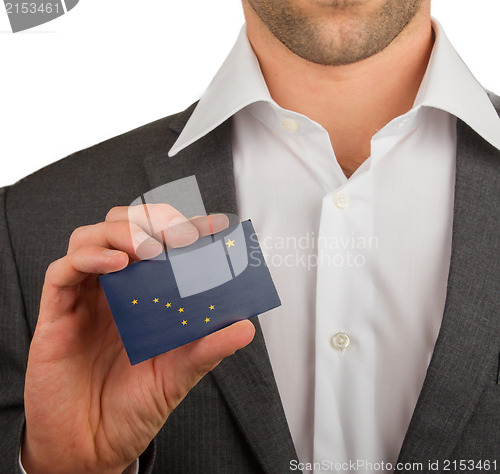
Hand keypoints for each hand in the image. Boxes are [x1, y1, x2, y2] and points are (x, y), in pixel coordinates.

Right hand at [22, 205, 254, 473]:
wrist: (92, 446)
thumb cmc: (133, 406)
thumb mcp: (179, 374)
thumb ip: (208, 348)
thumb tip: (246, 327)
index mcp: (145, 296)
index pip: (163, 245)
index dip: (188, 227)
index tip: (216, 225)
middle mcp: (116, 289)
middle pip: (124, 227)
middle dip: (152, 220)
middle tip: (179, 234)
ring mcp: (85, 297)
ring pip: (91, 237)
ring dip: (122, 232)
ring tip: (149, 248)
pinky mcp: (57, 313)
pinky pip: (63, 271)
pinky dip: (88, 258)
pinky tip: (116, 264)